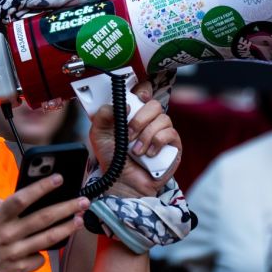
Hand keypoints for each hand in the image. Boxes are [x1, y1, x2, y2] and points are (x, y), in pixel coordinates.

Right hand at [0, 176, 88, 271]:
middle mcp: (8, 235)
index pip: (22, 198)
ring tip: (79, 219)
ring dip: (66, 228)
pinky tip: (48, 247)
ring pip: (47, 238)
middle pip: (43, 218)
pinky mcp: (18, 270)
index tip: (58, 179)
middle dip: (66, 207)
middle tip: (83, 200)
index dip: (41, 187)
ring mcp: (15, 254)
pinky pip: (39, 259)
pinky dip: (44, 253)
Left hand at [89, 80, 181, 197]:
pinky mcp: (173, 145)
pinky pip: (170, 134)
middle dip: (139, 119)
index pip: (144, 92)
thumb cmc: (112, 157)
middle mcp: (149, 120)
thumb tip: (123, 104)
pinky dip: (156, 143)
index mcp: (133, 113)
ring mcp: (162, 132)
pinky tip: (148, 154)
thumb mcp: (98, 133)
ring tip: (135, 150)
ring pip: (162, 118)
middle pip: (154, 104)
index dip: (143, 91)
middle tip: (128, 134)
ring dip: (146, 135)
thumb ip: (103, 115)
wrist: (121, 181)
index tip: (136, 97)